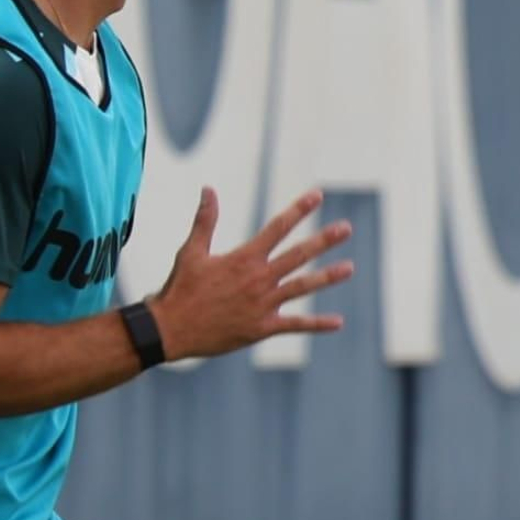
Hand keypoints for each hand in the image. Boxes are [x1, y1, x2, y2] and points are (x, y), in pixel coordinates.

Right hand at [149, 187, 353, 360]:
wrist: (171, 329)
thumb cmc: (179, 289)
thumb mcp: (191, 251)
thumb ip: (205, 220)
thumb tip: (208, 189)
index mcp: (244, 258)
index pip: (278, 227)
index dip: (299, 210)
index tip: (317, 196)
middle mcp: (258, 279)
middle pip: (298, 255)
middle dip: (323, 240)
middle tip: (345, 228)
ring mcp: (263, 305)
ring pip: (302, 287)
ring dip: (327, 277)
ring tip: (349, 268)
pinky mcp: (261, 328)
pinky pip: (295, 325)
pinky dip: (317, 324)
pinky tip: (337, 322)